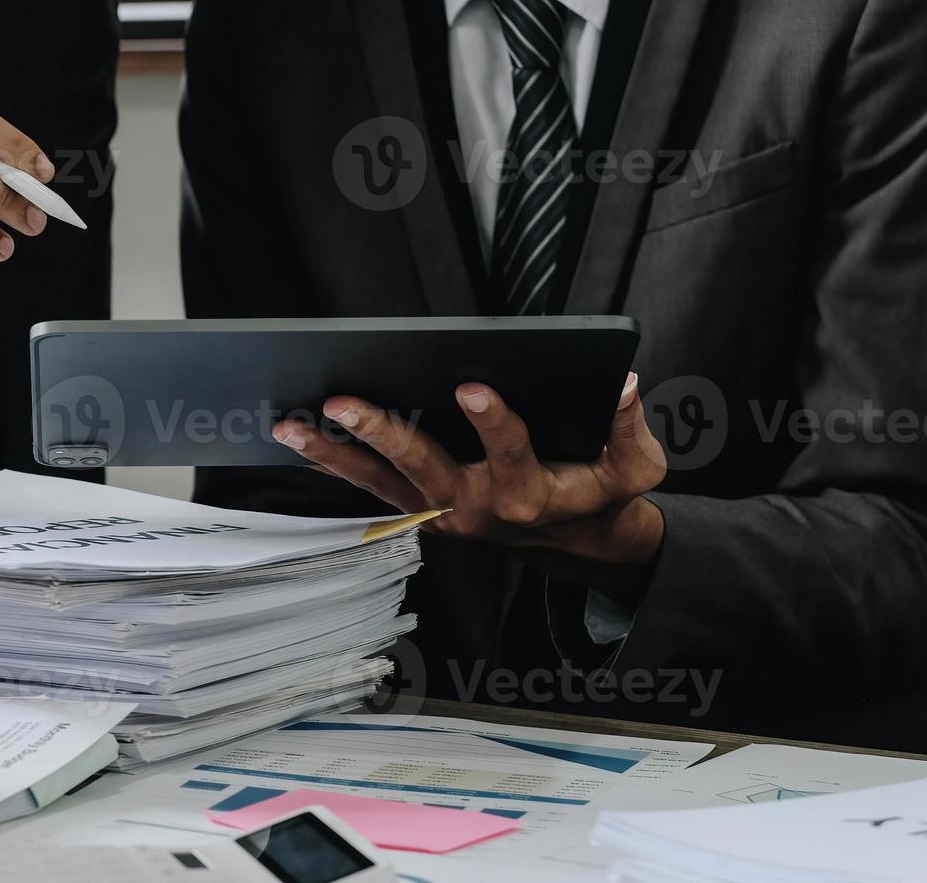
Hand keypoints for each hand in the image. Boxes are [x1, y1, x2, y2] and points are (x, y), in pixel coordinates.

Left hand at [276, 374, 667, 574]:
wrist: (575, 543)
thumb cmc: (601, 496)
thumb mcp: (636, 469)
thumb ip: (631, 428)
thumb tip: (623, 384)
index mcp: (530, 492)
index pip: (510, 452)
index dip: (493, 422)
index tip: (472, 386)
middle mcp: (476, 507)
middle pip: (424, 467)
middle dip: (382, 432)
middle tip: (343, 402)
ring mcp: (441, 512)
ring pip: (381, 482)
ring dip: (334, 453)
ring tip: (291, 424)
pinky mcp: (420, 511)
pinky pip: (370, 488)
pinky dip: (334, 464)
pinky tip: (298, 439)